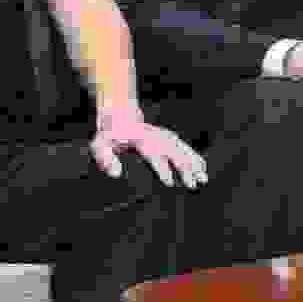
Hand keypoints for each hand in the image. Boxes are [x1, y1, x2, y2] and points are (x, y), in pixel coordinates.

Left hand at [88, 106, 208, 188]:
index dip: (162, 168)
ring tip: (203, 178)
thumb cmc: (108, 136)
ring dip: (194, 163)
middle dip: (184, 168)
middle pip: (173, 152)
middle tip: (193, 184)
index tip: (169, 183)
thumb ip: (105, 158)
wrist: (118, 117)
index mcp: (139, 139)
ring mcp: (163, 135)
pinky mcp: (168, 138)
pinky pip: (184, 147)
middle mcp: (155, 136)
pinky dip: (194, 156)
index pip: (153, 154)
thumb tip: (116, 173)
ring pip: (182, 149)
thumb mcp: (99, 145)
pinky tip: (203, 168)